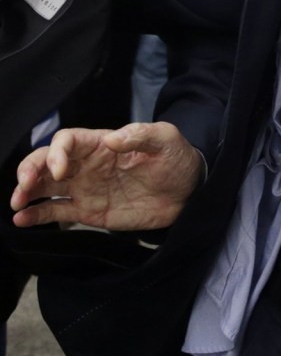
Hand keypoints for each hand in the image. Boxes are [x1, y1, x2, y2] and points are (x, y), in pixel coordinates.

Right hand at [10, 122, 203, 231]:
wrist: (189, 192)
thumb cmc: (177, 158)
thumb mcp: (165, 139)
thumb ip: (139, 135)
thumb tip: (111, 139)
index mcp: (100, 143)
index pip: (66, 141)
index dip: (56, 152)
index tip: (60, 170)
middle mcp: (86, 164)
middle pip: (46, 161)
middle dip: (30, 170)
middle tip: (25, 187)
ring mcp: (85, 188)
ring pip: (45, 187)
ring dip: (26, 193)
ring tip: (16, 204)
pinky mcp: (89, 211)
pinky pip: (57, 212)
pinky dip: (37, 215)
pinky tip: (22, 220)